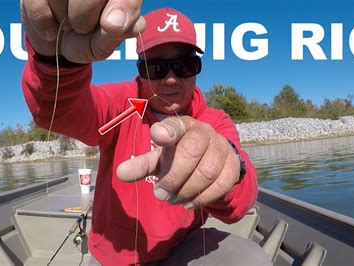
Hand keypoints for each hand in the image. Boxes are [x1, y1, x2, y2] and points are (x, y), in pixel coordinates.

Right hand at [20, 0, 145, 62]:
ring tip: (67, 22)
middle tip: (82, 28)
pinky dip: (43, 21)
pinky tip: (51, 27)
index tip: (110, 26)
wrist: (56, 43)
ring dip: (62, 18)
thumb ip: (118, 31)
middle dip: (83, 17)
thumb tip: (116, 23)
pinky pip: (38, 2)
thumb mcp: (105, 42)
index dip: (123, 5)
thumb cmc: (88, 38)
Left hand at [117, 116, 240, 208]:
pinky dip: (203, 197)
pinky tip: (189, 203)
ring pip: (207, 171)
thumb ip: (141, 165)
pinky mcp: (233, 165)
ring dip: (187, 190)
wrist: (211, 157)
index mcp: (183, 126)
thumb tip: (120, 173)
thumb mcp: (159, 159)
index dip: (167, 130)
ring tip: (173, 200)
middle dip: (173, 178)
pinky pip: (221, 184)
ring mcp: (221, 147)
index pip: (175, 126)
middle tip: (160, 194)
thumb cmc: (179, 155)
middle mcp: (204, 132)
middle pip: (191, 152)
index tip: (157, 135)